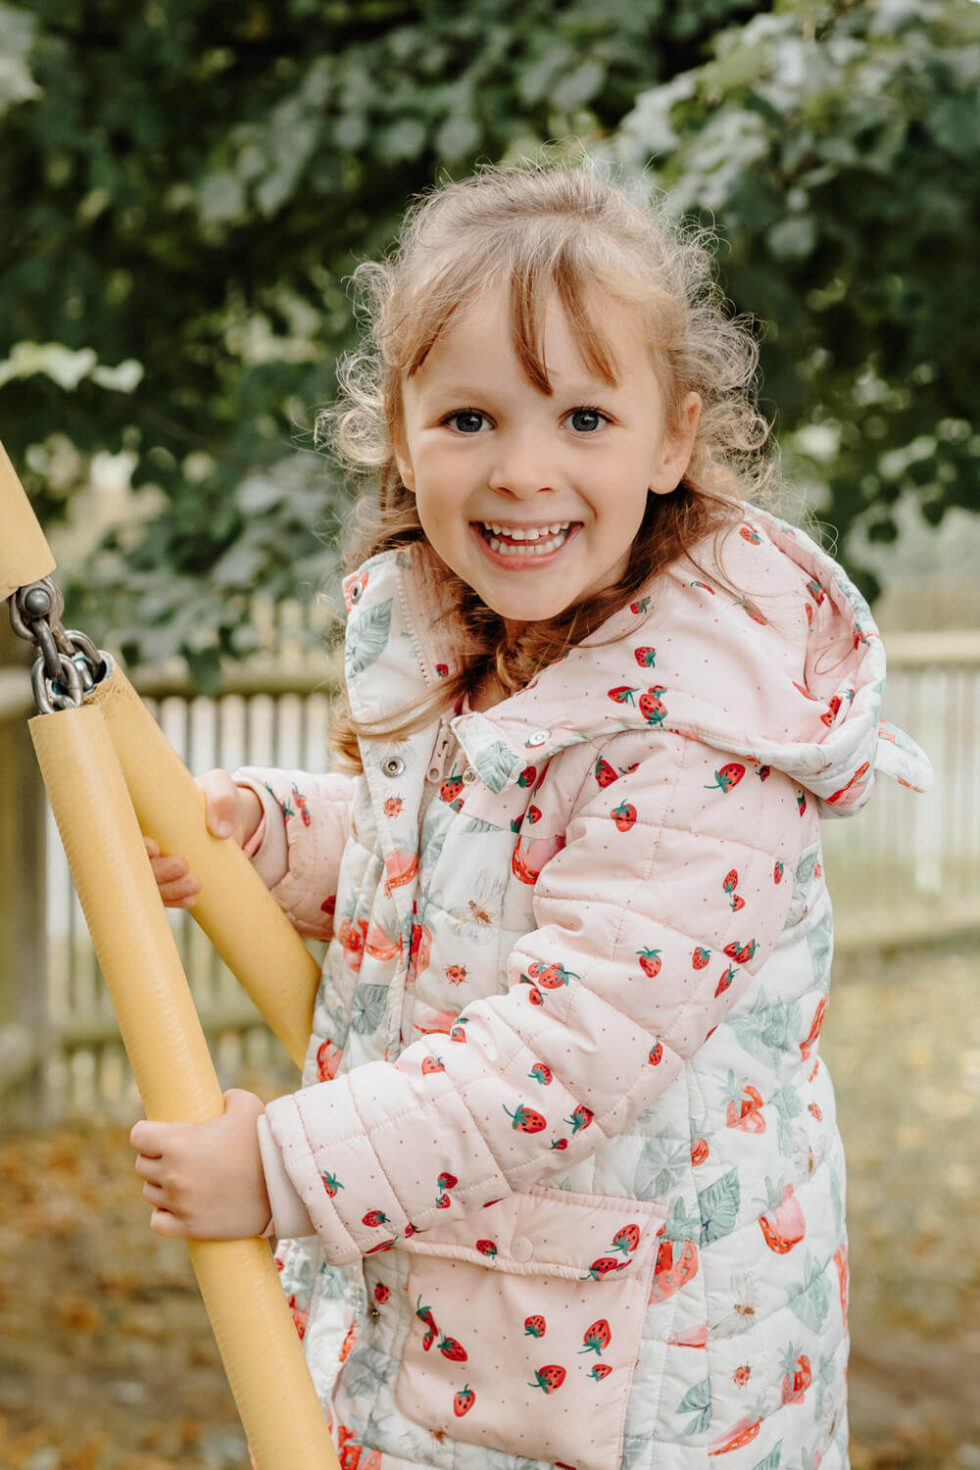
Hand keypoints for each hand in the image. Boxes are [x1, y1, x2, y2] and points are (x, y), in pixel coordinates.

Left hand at [130, 1088, 271, 1239]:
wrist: (283, 1185)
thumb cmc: (264, 1142)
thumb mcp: (247, 1105)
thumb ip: (228, 1098)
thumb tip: (221, 1100)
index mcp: (179, 1144)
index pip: (139, 1137)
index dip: (147, 1133)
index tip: (159, 1134)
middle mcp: (174, 1175)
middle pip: (142, 1166)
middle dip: (155, 1158)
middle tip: (177, 1155)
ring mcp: (180, 1204)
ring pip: (150, 1193)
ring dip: (161, 1185)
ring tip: (183, 1179)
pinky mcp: (190, 1227)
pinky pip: (159, 1222)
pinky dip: (164, 1214)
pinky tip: (178, 1205)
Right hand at [143, 769, 262, 907]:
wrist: (229, 818)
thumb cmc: (216, 796)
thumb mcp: (221, 788)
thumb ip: (223, 800)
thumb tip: (221, 831)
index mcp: (142, 812)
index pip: (123, 829)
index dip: (132, 842)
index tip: (154, 847)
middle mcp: (141, 839)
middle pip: (133, 862)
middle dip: (155, 870)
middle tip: (182, 866)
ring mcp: (153, 861)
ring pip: (148, 883)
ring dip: (167, 889)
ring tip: (194, 886)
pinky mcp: (167, 878)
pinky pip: (162, 894)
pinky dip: (174, 899)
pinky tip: (191, 899)